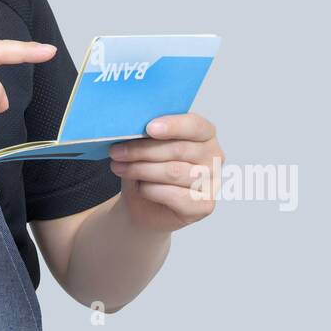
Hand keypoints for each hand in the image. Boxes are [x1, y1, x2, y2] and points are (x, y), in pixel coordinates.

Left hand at [107, 113, 223, 233]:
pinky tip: (139, 187)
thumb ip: (147, 133)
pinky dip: (150, 190)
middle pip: (178, 149)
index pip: (195, 125)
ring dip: (140, 169)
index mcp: (205, 134)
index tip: (149, 127)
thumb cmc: (147, 168)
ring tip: (119, 167)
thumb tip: (131, 124)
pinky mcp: (204, 205)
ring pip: (173, 172)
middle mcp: (214, 156)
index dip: (173, 126)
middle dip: (142, 150)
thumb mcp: (145, 145)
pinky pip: (173, 195)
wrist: (143, 204)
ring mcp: (212, 182)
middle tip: (116, 151)